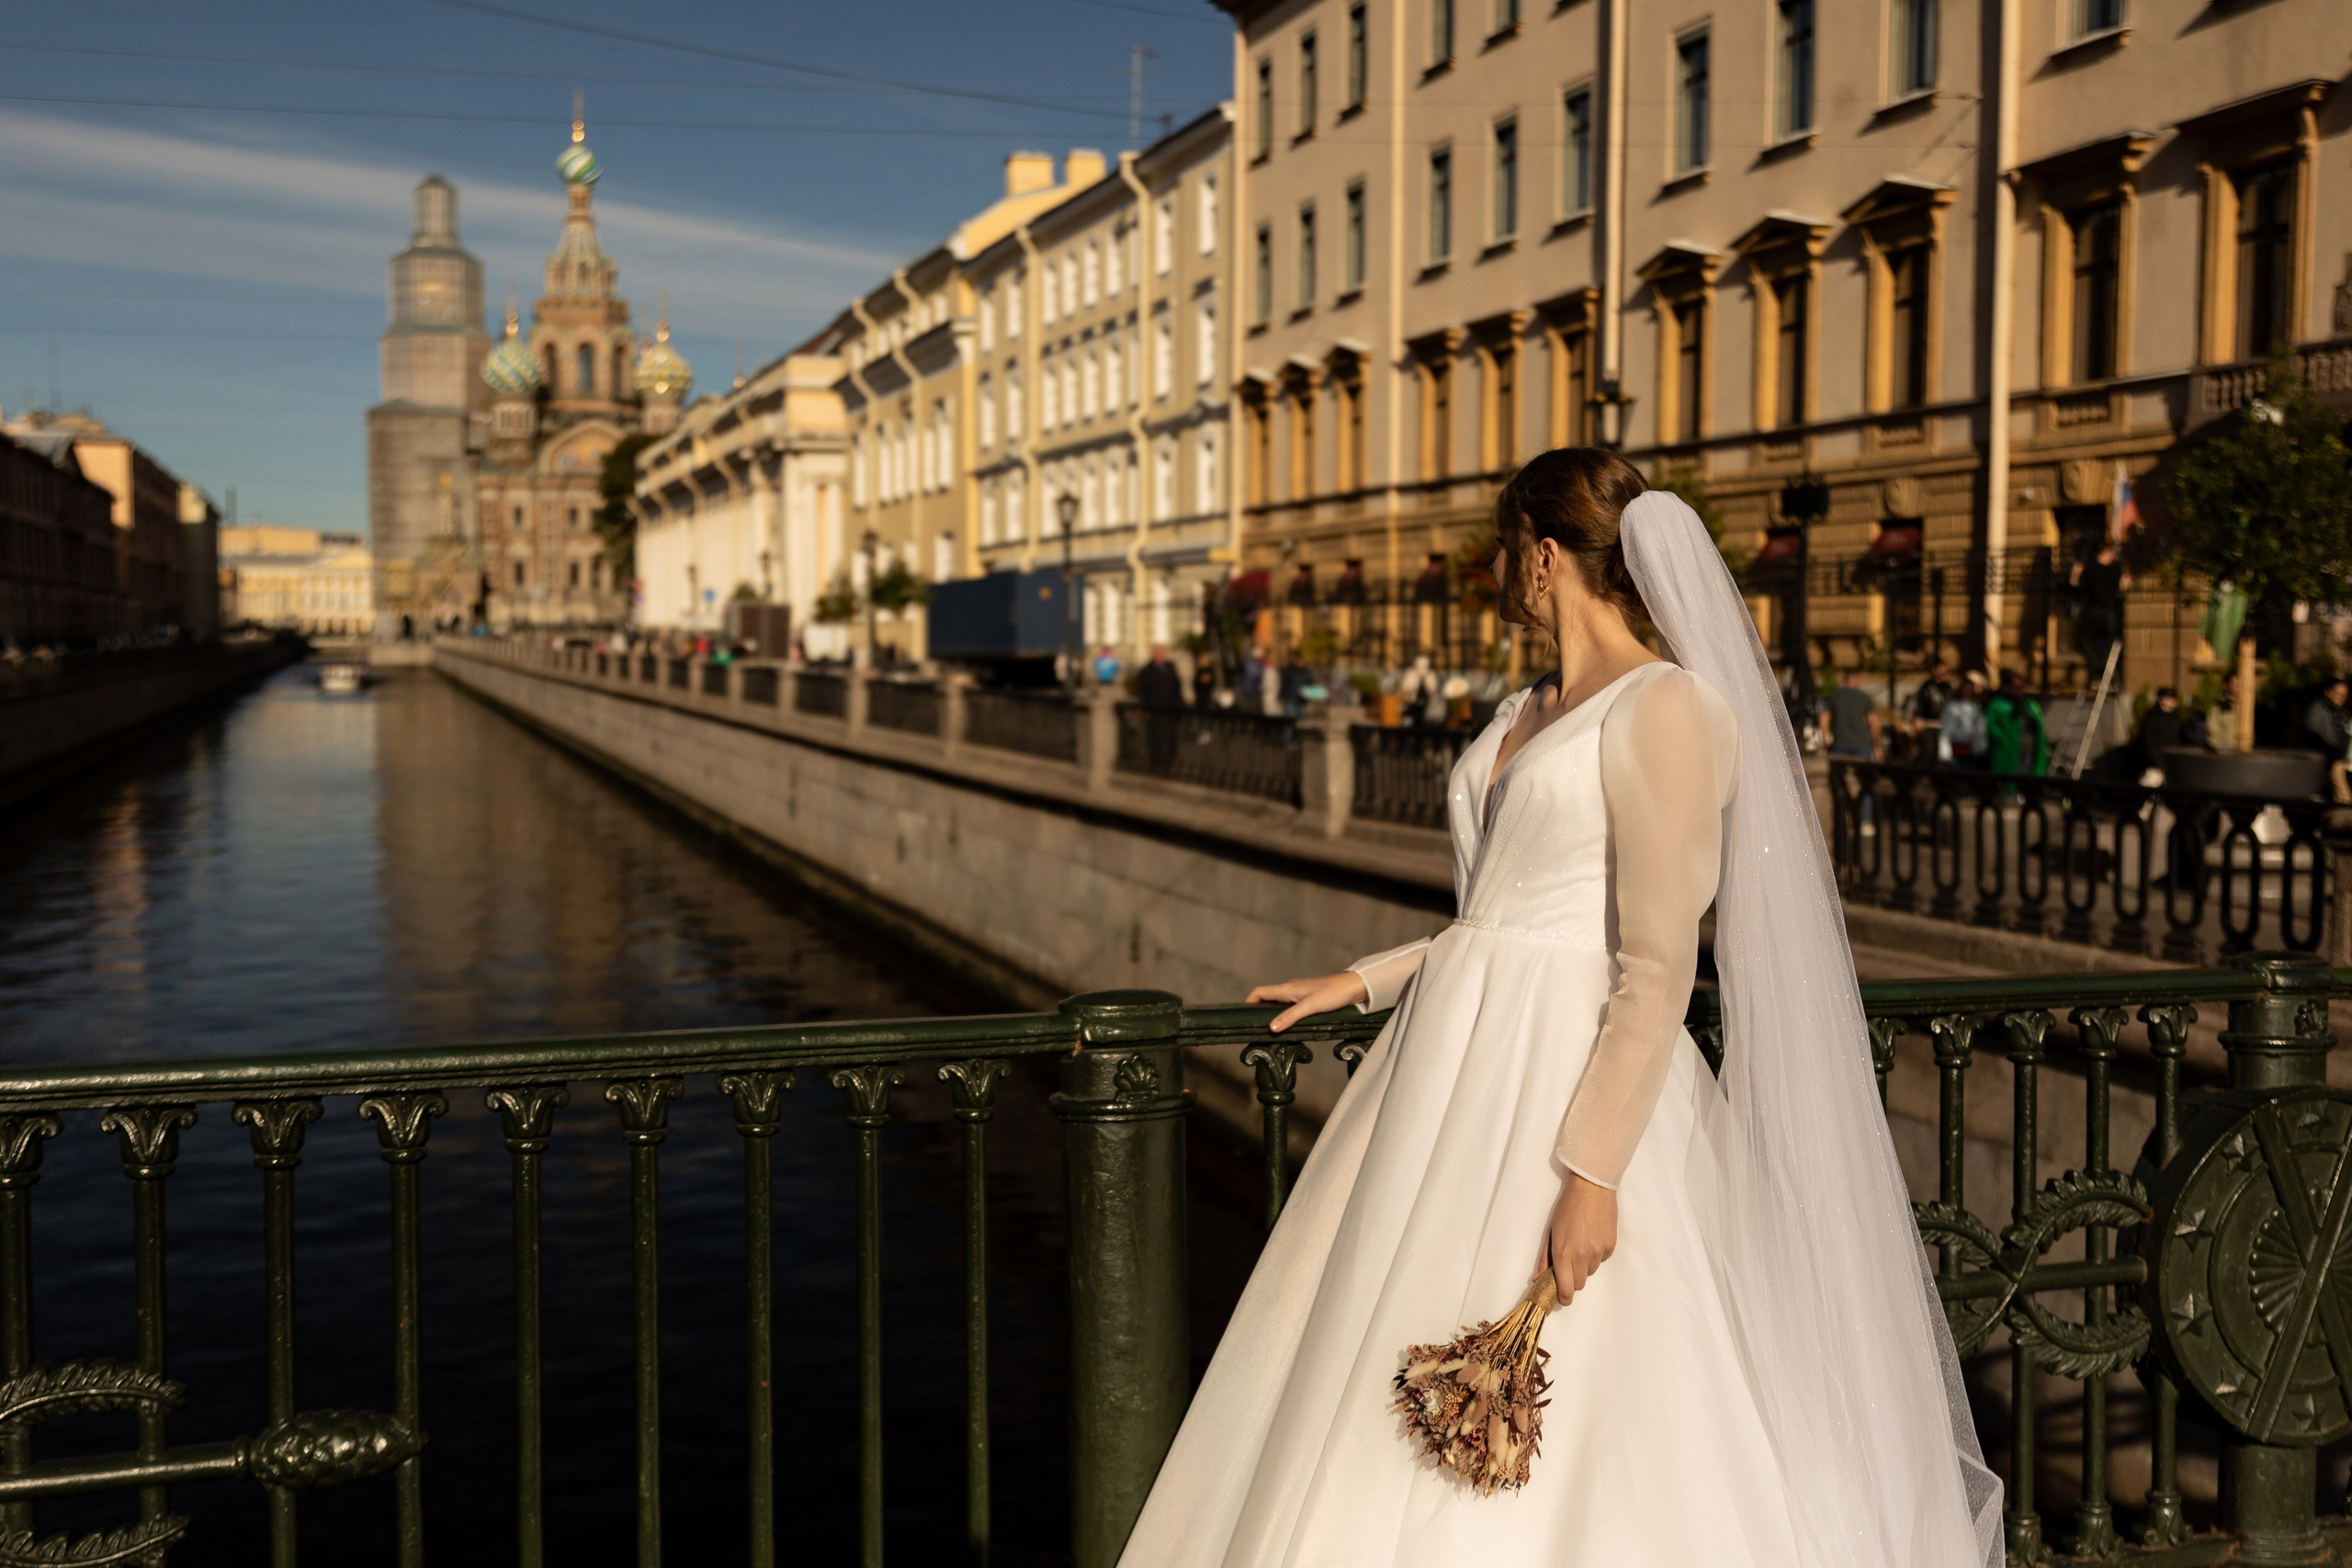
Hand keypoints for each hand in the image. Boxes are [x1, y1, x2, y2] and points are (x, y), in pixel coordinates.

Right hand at [1245, 971, 1368, 1032]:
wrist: (1353, 987)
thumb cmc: (1332, 994)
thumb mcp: (1310, 1007)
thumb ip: (1290, 1017)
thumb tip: (1271, 1028)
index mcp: (1287, 989)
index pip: (1260, 992)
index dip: (1249, 1001)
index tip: (1242, 1014)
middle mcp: (1291, 990)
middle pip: (1268, 998)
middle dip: (1258, 1010)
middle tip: (1254, 1026)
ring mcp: (1300, 994)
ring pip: (1279, 1003)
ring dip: (1272, 1013)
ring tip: (1269, 1029)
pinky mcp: (1309, 999)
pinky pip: (1290, 1007)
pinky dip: (1285, 1015)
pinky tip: (1289, 1025)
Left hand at [1532, 1172, 1616, 1304]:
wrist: (1592, 1188)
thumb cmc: (1567, 1207)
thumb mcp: (1551, 1232)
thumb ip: (1544, 1258)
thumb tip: (1537, 1278)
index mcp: (1563, 1253)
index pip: (1566, 1289)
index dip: (1563, 1298)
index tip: (1561, 1297)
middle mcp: (1582, 1256)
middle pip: (1579, 1284)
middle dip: (1572, 1278)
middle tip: (1568, 1263)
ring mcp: (1598, 1252)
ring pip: (1591, 1271)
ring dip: (1584, 1265)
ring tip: (1581, 1243)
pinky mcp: (1611, 1246)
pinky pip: (1602, 1259)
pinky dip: (1597, 1254)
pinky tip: (1592, 1237)